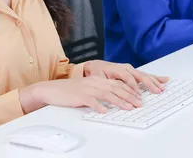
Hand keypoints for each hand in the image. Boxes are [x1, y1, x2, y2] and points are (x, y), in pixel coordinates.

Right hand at [20, 77, 143, 113]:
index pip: (118, 84)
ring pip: (107, 94)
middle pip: (116, 88)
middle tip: (139, 104)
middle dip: (130, 96)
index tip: (138, 97)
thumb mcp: (89, 88)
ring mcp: (88, 88)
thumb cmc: (71, 91)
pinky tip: (105, 111)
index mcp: (98, 79)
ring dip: (120, 101)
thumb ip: (101, 91)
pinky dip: (99, 106)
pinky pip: (91, 101)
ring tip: (128, 108)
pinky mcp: (80, 96)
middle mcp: (95, 82)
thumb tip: (115, 99)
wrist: (53, 89)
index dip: (130, 90)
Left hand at [83, 60, 168, 94]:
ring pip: (145, 75)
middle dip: (149, 84)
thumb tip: (112, 91)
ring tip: (163, 87)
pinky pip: (146, 75)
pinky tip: (164, 79)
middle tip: (157, 91)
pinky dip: (155, 78)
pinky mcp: (134, 72)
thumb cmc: (97, 73)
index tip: (138, 95)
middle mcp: (127, 68)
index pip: (128, 78)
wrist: (96, 66)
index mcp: (118, 69)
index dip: (134, 87)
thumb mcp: (98, 79)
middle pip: (140, 76)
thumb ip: (106, 84)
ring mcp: (131, 70)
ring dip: (155, 81)